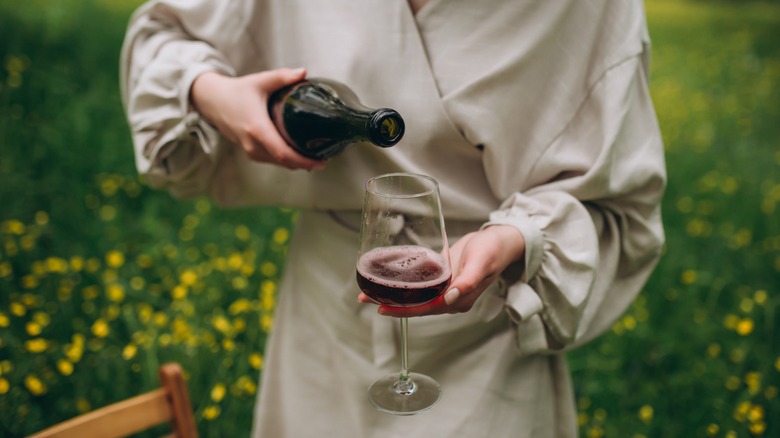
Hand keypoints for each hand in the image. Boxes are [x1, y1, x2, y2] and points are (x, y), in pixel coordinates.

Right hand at [190, 68, 324, 170]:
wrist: (213, 101)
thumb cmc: (238, 90)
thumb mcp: (260, 81)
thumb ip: (282, 77)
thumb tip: (304, 72)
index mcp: (257, 129)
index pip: (283, 153)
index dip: (304, 161)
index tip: (321, 162)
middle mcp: (253, 144)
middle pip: (284, 162)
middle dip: (305, 163)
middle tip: (325, 159)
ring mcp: (250, 151)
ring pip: (279, 163)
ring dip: (297, 163)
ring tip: (316, 157)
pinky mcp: (250, 152)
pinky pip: (272, 161)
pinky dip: (287, 160)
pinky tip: (300, 155)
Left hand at [358, 224, 524, 316]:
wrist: (500, 241)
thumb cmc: (492, 250)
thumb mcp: (481, 263)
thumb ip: (467, 281)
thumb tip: (450, 299)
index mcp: (458, 300)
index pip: (426, 309)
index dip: (403, 310)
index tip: (381, 307)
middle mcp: (450, 299)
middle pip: (416, 305)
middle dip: (391, 303)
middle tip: (363, 296)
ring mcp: (445, 290)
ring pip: (415, 296)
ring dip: (394, 294)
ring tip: (369, 290)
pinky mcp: (442, 279)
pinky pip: (420, 286)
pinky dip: (404, 284)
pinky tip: (389, 279)